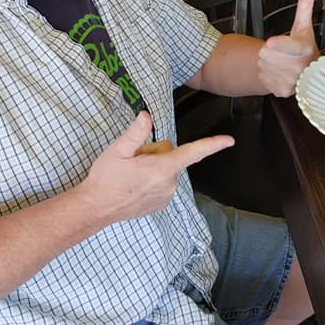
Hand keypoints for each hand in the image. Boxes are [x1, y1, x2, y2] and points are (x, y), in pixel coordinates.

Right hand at [82, 111, 232, 222]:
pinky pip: (163, 184)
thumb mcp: (117, 150)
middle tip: (133, 161)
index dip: (212, 145)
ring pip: (166, 171)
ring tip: (131, 175)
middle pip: (171, 157)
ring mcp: (165, 197)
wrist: (95, 207)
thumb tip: (147, 116)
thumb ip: (136, 133)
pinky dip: (152, 181)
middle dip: (155, 154)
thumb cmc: (105, 178)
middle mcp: (168, 184)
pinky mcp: (160, 205)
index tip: (229, 140)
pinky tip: (134, 185)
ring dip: (153, 169)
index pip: (192, 152)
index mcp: (161, 168)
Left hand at [258, 0, 319, 96]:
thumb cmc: (302, 48)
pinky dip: (267, 74)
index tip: (270, 42)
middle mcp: (302, 67)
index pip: (290, 46)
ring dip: (268, 63)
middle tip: (282, 52)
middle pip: (268, 54)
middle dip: (270, 51)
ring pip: (264, 65)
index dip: (280, 44)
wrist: (303, 72)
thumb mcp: (302, 27)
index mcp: (306, 49)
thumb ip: (305, 7)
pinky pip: (263, 77)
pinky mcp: (284, 91)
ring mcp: (293, 81)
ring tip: (281, 62)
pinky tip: (278, 72)